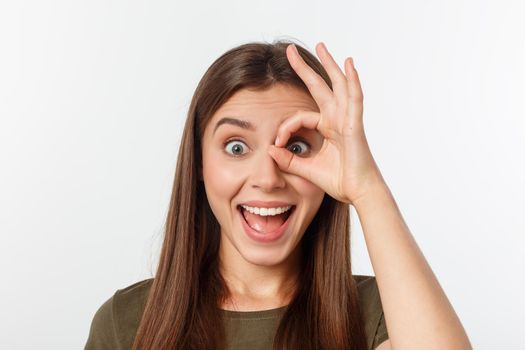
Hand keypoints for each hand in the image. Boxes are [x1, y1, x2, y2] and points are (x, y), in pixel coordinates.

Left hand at [267, 42, 386, 204]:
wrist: (359, 193)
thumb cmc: (339, 181)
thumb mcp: (306, 169)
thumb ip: (288, 159)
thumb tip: (269, 150)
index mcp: (327, 128)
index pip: (300, 118)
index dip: (285, 128)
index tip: (276, 144)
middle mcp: (337, 119)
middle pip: (320, 87)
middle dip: (306, 69)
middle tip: (289, 51)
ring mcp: (347, 120)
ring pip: (338, 86)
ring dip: (329, 65)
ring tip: (321, 46)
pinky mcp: (355, 125)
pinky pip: (354, 99)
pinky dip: (353, 81)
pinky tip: (349, 64)